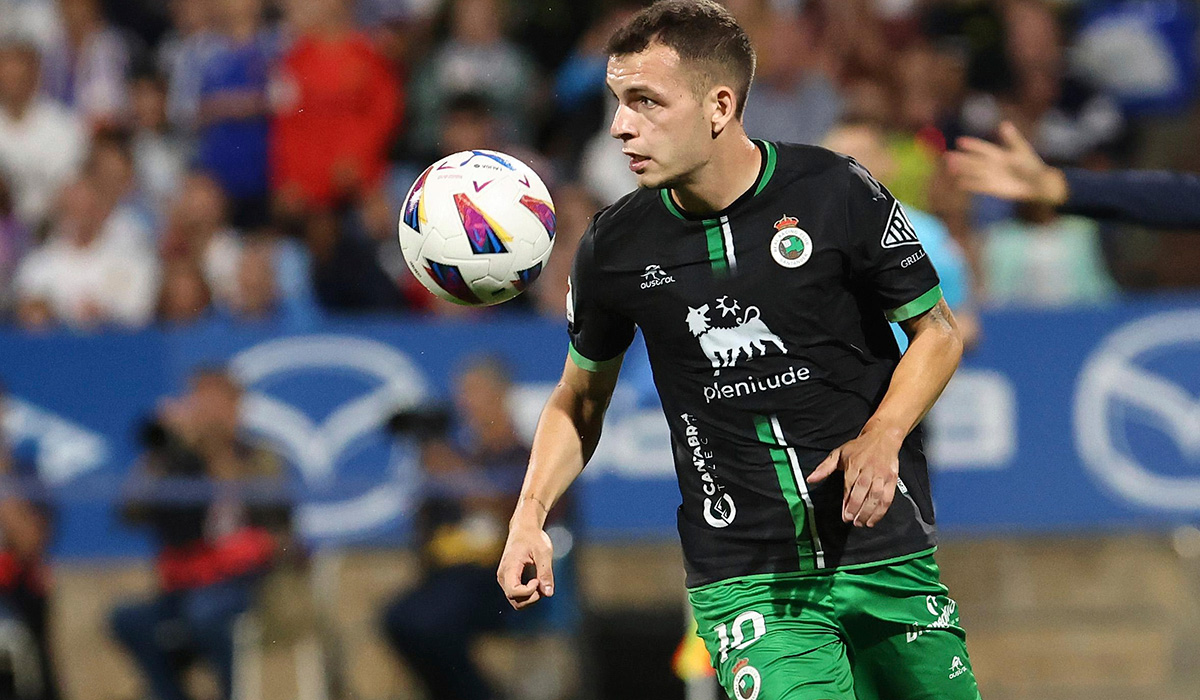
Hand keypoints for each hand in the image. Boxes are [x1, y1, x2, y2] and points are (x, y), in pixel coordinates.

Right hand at [497, 520, 553, 609]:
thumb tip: (549, 593)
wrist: (524, 528)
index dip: (528, 592)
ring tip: (539, 581)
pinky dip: (528, 594)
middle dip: (532, 598)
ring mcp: (505, 579)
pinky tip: (536, 582)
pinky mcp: (509, 580)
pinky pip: (517, 596)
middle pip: (515, 601)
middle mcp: (503, 576)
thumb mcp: (543, 552)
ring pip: (516, 601)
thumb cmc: (533, 538)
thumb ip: (545, 573)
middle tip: (542, 582)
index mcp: (509, 568)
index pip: (513, 592)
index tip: (537, 580)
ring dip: (531, 597)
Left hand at [806, 428, 902, 527]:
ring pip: (876, 496)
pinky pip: (888, 497)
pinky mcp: (892, 479)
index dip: (847, 502)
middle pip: (863, 492)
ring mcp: (882, 475)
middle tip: (852, 521)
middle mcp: (869, 470)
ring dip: (869, 512)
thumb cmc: (859, 447)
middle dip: (857, 509)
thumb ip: (824, 468)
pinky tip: (874, 519)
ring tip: (862, 523)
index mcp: (854, 465)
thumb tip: (810, 479)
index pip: (850, 486)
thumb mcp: (838, 453)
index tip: (844, 515)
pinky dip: (882, 510)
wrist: (883, 437)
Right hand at [947, 121, 1067, 204]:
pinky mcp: (993, 187)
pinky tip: (959, 183)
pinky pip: (978, 185)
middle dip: (961, 159)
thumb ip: (1012, 138)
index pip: (983, 148)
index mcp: (999, 154)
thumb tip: (1004, 124)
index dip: (972, 145)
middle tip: (948, 156)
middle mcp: (992, 164)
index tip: (960, 141)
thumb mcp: (1022, 150)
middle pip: (974, 161)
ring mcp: (991, 176)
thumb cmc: (1031, 165)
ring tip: (950, 167)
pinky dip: (969, 184)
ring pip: (973, 172)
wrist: (1037, 183)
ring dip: (962, 170)